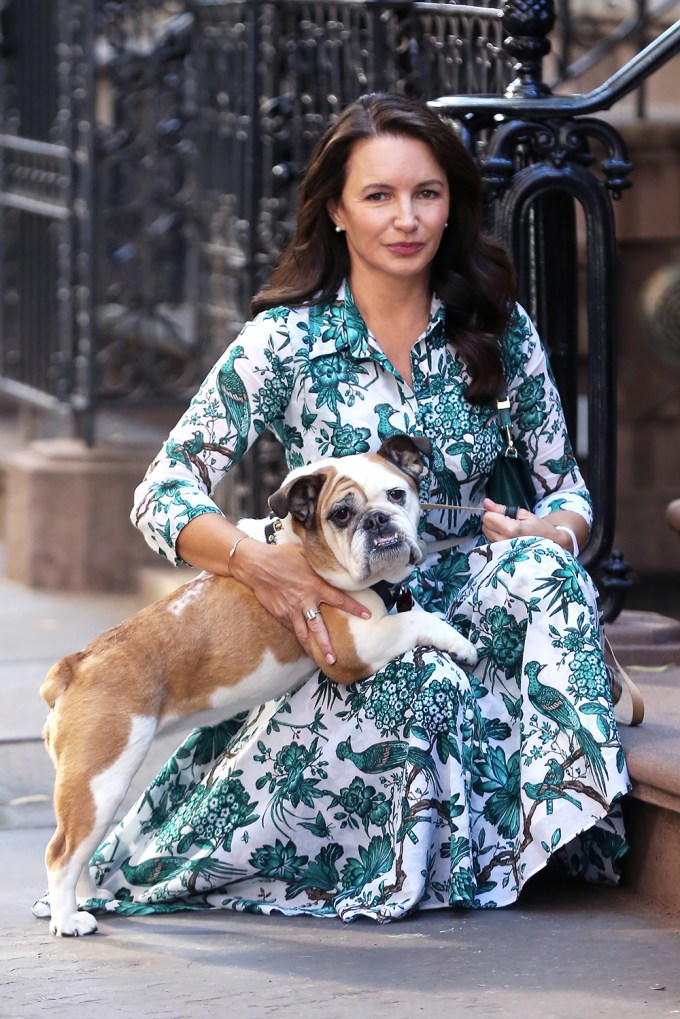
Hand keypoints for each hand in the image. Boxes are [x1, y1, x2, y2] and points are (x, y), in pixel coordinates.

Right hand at [230, 539, 370, 665]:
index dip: (354, 608)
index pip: (340, 599)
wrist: (256, 565)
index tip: (367, 616)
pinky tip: (306, 645)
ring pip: (304, 634)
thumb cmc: (282, 556)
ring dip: (313, 648)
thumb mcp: (305, 556)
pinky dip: (300, 637)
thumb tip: (335, 563)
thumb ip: (321, 565)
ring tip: (321, 661)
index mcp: (315, 585)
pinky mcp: (280, 614)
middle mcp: (305, 601)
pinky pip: (292, 628)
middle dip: (328, 644)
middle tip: (335, 659)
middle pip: (319, 627)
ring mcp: (291, 610)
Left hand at [481, 498, 584, 553]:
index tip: (504, 515)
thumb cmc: (538, 527)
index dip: (494, 513)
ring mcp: (502, 551)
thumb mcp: (523, 514)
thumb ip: (502, 509)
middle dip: (492, 521)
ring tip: (509, 531)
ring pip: (486, 534)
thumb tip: (486, 502)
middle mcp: (503, 542)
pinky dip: (496, 538)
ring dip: (494, 530)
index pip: (487, 517)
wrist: (550, 544)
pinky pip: (491, 542)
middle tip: (507, 522)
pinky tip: (507, 538)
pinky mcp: (501, 556)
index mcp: (510, 529)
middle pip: (485, 526)